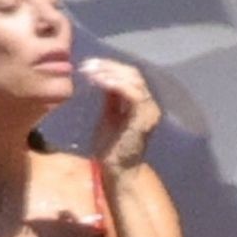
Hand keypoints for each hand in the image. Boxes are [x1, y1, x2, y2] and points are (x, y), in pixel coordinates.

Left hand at [82, 57, 159, 173]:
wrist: (116, 172)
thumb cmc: (111, 149)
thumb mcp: (108, 117)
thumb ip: (110, 98)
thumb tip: (103, 77)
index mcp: (141, 103)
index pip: (130, 76)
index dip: (110, 67)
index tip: (89, 65)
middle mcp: (150, 104)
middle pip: (133, 74)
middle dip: (108, 66)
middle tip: (87, 65)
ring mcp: (149, 110)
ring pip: (133, 80)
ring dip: (110, 72)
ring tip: (90, 72)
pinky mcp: (144, 117)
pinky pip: (132, 93)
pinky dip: (115, 84)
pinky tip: (99, 82)